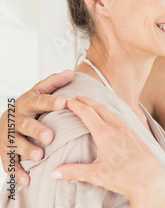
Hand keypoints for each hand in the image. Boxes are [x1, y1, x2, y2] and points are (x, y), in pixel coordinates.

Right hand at [0, 70, 71, 185]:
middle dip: (37, 130)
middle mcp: (16, 119)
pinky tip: (27, 180)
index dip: (50, 102)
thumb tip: (70, 71)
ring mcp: (9, 136)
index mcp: (26, 102)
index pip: (39, 100)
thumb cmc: (31, 106)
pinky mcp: (5, 152)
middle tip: (50, 137)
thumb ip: (53, 83)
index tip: (64, 102)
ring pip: (16, 144)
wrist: (6, 119)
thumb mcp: (39, 91)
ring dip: (27, 150)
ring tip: (39, 156)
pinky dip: (17, 172)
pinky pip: (9, 163)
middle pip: (26, 124)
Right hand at [51, 96, 164, 207]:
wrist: (150, 180)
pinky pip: (123, 120)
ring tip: (94, 105)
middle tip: (78, 96)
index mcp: (106, 134)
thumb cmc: (124, 177)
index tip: (68, 100)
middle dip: (88, 101)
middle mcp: (118, 129)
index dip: (76, 106)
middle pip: (101, 109)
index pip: (88, 114)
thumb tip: (54, 172)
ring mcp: (129, 131)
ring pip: (113, 113)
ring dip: (101, 107)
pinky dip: (113, 114)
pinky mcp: (137, 136)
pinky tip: (114, 119)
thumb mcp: (96, 175)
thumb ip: (74, 171)